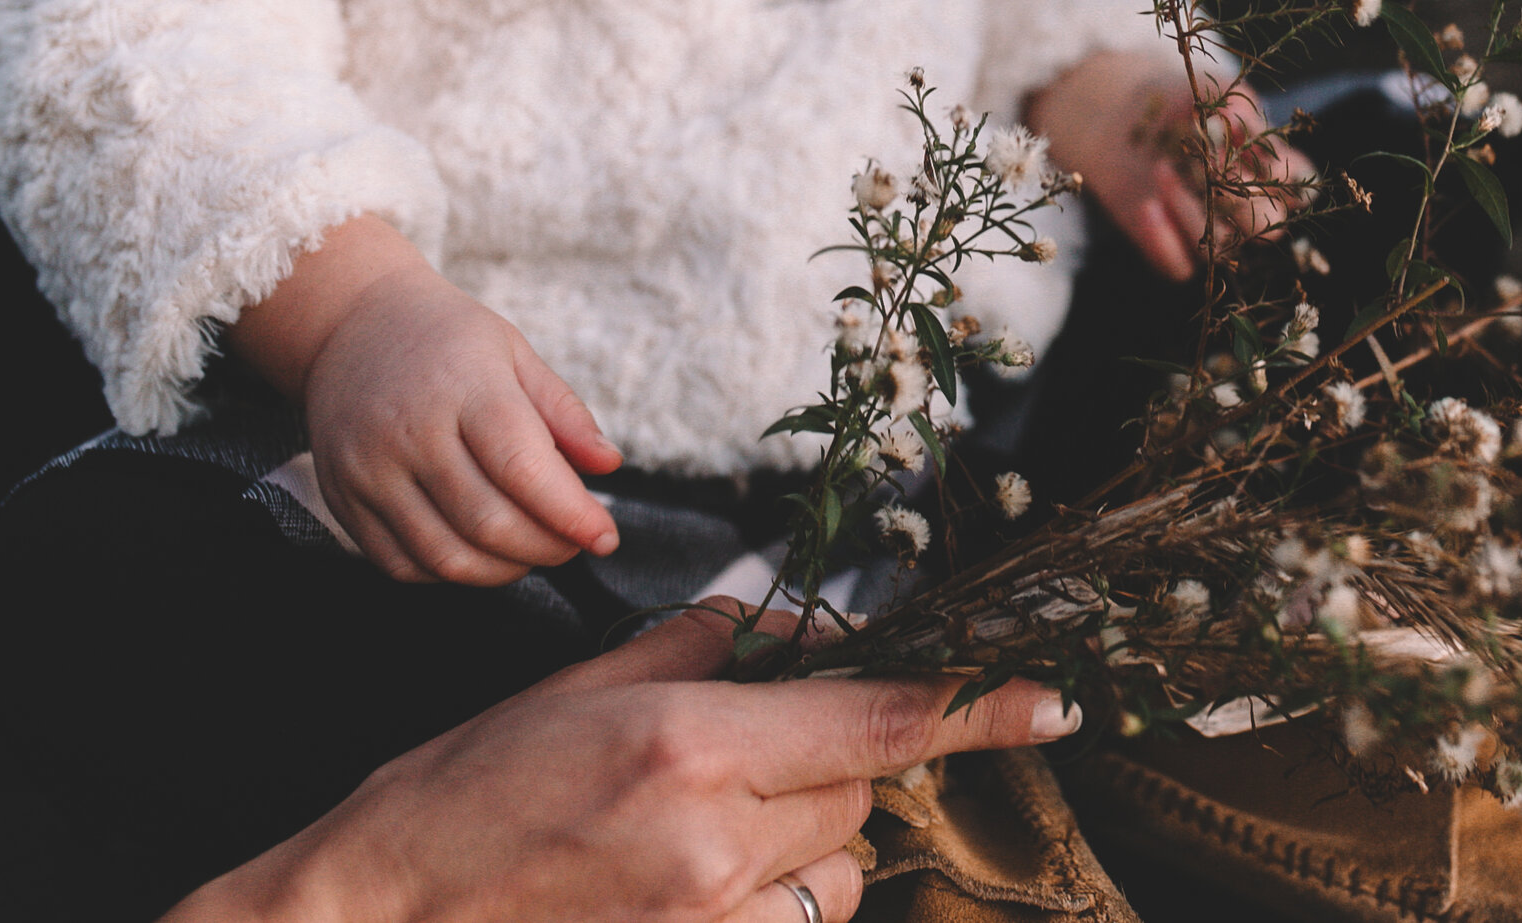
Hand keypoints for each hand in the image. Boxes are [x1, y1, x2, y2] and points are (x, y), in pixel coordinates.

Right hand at [167, 605, 1084, 922]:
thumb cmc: (460, 798)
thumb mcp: (577, 688)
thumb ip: (702, 646)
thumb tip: (791, 625)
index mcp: (689, 745)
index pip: (878, 723)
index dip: (981, 707)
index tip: (1061, 698)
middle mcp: (717, 843)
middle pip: (859, 789)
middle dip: (826, 763)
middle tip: (734, 757)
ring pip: (840, 869)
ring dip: (805, 841)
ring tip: (698, 834)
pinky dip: (774, 901)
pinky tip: (692, 886)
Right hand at [231, 217, 621, 584]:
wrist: (349, 325)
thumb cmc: (445, 339)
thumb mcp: (514, 352)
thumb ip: (564, 413)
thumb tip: (608, 466)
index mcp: (462, 387)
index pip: (523, 469)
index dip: (570, 515)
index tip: (605, 536)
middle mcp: (409, 433)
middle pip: (488, 522)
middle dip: (547, 548)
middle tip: (573, 543)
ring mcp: (368, 472)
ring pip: (446, 557)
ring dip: (504, 570)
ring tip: (531, 550)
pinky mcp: (342, 501)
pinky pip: (402, 565)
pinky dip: (451, 574)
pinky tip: (479, 552)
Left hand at [1027, 49, 1310, 282]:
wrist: (1122, 123)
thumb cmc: (1175, 103)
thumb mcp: (1202, 91)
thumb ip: (1228, 99)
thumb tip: (1239, 120)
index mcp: (1268, 168)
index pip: (1299, 185)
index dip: (1281, 173)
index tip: (1248, 149)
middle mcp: (1248, 206)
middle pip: (1268, 227)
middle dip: (1239, 198)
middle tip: (1205, 164)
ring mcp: (1213, 233)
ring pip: (1222, 247)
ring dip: (1191, 210)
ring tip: (1161, 169)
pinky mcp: (1175, 251)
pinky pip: (1180, 268)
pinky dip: (1164, 242)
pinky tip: (1147, 206)